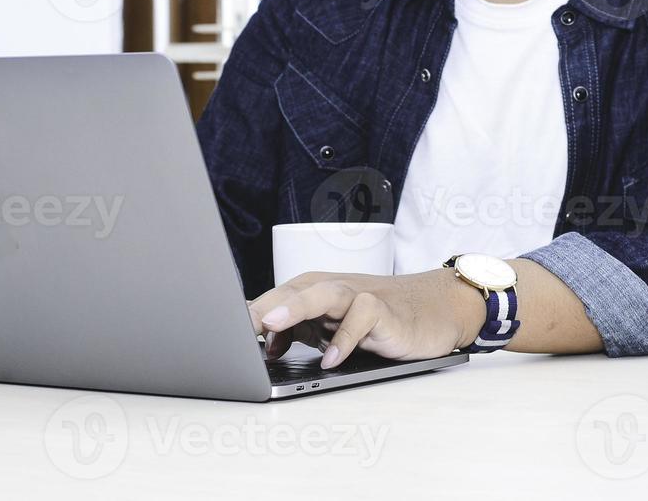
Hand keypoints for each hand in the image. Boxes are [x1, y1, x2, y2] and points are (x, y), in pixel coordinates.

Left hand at [247, 268, 483, 368]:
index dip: (247, 316)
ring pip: (324, 294)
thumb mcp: (330, 326)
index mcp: (312, 290)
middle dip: (264, 307)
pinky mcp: (383, 310)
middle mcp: (331, 289)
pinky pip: (362, 319)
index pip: (274, 299)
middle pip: (293, 291)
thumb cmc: (376, 317)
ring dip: (296, 307)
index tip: (217, 333)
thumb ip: (296, 332)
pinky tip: (331, 358)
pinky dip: (345, 338)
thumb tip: (262, 346)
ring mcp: (358, 296)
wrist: (431, 309)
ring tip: (272, 324)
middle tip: (236, 325)